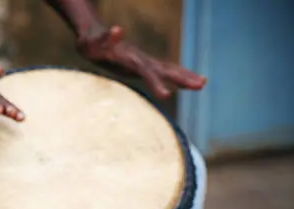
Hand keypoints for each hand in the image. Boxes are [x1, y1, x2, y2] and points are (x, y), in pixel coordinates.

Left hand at [77, 26, 206, 98]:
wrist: (91, 37)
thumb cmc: (91, 43)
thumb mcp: (95, 41)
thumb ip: (107, 37)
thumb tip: (117, 29)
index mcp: (131, 58)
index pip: (147, 72)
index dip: (156, 83)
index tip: (167, 95)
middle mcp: (140, 59)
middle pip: (164, 69)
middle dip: (182, 78)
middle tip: (202, 85)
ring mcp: (142, 62)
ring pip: (166, 70)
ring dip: (184, 77)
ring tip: (202, 83)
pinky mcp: (140, 66)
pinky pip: (159, 73)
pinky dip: (173, 77)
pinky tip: (183, 84)